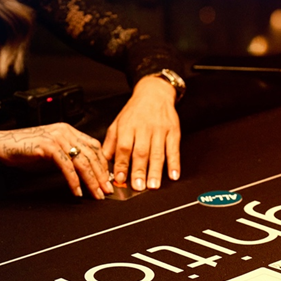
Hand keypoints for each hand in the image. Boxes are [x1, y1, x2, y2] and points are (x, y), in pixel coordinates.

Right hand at [0, 124, 111, 198]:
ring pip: (82, 162)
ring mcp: (57, 138)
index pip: (95, 147)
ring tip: (97, 194)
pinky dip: (74, 181)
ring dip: (92, 180)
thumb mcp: (53, 154)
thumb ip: (70, 159)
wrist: (1, 146)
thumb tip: (87, 174)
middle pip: (92, 155)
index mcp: (69, 131)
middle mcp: (65, 132)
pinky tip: (77, 191)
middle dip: (102, 175)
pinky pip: (67, 166)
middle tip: (107, 190)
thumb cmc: (26, 151)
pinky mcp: (48, 147)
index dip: (104, 165)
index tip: (109, 180)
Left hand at [103, 75, 180, 190]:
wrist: (154, 93)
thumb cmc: (135, 111)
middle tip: (138, 186)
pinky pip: (174, 149)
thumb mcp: (118, 123)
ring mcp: (160, 130)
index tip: (120, 179)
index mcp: (128, 127)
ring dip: (155, 171)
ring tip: (153, 185)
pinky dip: (175, 163)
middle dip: (139, 171)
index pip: (124, 147)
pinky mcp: (173, 131)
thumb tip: (105, 161)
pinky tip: (173, 175)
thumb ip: (111, 143)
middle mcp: (144, 128)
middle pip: (141, 152)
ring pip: (158, 153)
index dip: (122, 164)